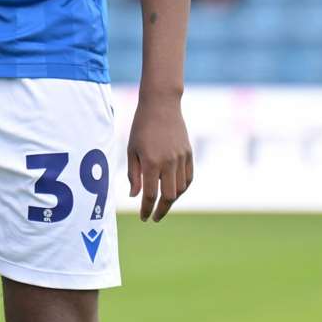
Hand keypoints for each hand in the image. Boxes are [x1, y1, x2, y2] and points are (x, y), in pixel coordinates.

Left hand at [127, 93, 192, 221]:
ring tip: (163, 204)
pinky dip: (182, 188)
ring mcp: (181, 158)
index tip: (144, 217)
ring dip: (172, 200)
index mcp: (151, 162)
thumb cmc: (141, 127)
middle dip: (161, 210)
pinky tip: (175, 191)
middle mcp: (168, 162)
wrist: (161, 105)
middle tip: (155, 216)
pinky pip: (188, 178)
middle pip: (168, 196)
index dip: (146, 209)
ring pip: (180, 189)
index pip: (150, 195)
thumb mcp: (132, 150)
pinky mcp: (189, 153)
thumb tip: (135, 196)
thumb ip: (133, 175)